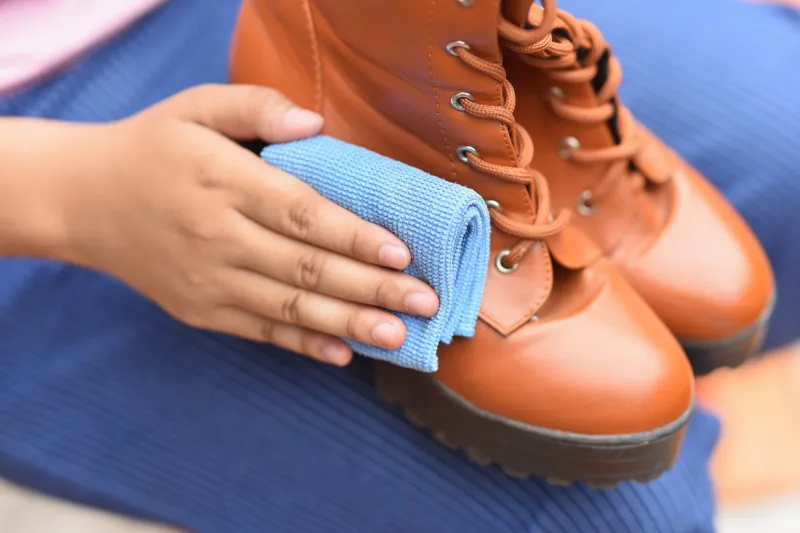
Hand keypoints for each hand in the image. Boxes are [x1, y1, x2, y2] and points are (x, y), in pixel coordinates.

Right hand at [63, 84, 438, 365]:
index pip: (301, 215)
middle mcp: (218, 237)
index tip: (402, 254)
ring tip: (399, 337)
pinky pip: (259, 331)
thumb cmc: (152, 148)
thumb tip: (315, 125)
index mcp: (224, 182)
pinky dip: (302, 345)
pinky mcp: (199, 309)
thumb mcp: (195, 106)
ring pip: (289, 308)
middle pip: (306, 269)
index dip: (354, 238)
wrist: (82, 201)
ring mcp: (208, 280)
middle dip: (371, 289)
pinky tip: (342, 353)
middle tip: (425, 303)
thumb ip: (255, 105)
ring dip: (348, 324)